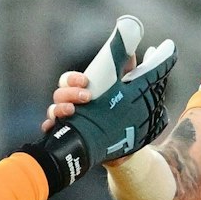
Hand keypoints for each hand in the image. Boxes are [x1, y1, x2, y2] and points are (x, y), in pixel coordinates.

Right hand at [22, 16, 175, 190]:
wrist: (127, 150)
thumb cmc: (126, 116)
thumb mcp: (132, 93)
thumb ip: (136, 71)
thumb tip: (151, 49)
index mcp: (86, 91)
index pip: (71, 80)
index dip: (73, 78)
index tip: (85, 81)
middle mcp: (74, 104)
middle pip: (60, 92)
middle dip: (69, 92)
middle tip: (86, 97)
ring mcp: (69, 121)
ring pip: (53, 110)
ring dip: (59, 108)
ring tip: (73, 111)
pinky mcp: (68, 136)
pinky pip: (51, 131)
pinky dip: (49, 128)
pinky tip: (52, 128)